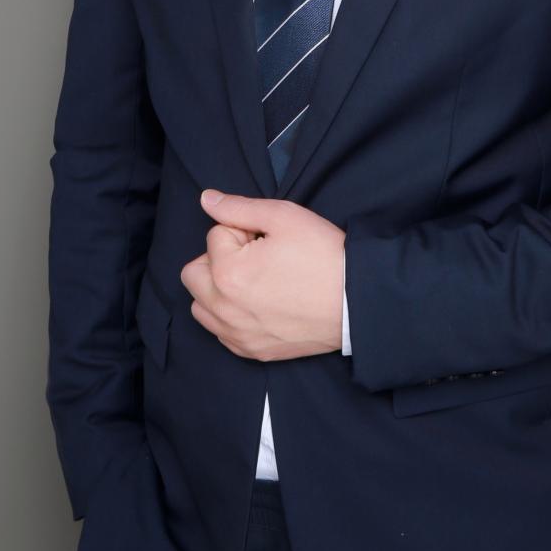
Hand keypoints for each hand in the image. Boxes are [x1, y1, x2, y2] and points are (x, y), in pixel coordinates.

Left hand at [180, 191, 345, 360]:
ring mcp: (237, 335)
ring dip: (217, 288)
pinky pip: (220, 332)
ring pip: (200, 306)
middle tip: (255, 255)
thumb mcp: (284, 216)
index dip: (242, 229)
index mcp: (227, 273)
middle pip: (194, 273)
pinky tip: (258, 303)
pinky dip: (230, 316)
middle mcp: (224, 310)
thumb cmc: (323, 255)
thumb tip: (206, 199)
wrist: (356, 301)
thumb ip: (238, 207)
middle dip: (218, 258)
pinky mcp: (252, 351)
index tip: (268, 237)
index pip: (214, 236)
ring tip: (254, 279)